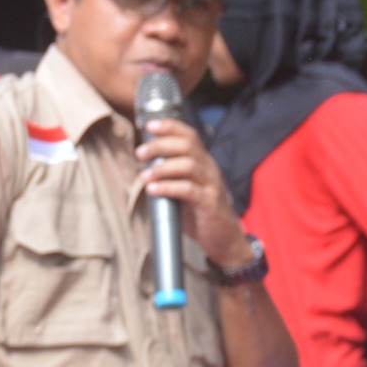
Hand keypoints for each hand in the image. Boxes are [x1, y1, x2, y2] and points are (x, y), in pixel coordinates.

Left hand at [138, 117, 252, 269]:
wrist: (225, 241)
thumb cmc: (201, 215)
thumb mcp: (186, 191)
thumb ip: (171, 177)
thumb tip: (145, 168)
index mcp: (204, 163)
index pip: (189, 135)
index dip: (169, 127)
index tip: (148, 126)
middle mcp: (210, 169)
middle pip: (186, 145)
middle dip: (160, 145)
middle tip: (140, 153)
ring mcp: (212, 185)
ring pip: (188, 165)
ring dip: (162, 167)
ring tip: (144, 175)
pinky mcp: (209, 203)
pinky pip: (188, 189)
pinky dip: (168, 187)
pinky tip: (153, 190)